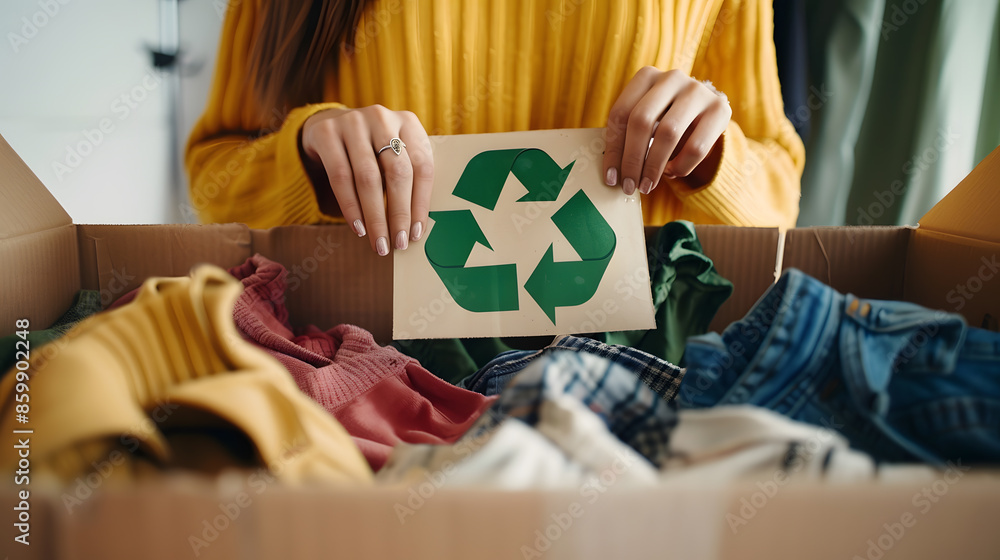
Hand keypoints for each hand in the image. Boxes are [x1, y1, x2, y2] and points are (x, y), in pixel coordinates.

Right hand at [302, 104, 432, 255]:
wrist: (327, 125)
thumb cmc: (371, 150)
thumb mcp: (394, 154)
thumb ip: (408, 179)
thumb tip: (416, 228)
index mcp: (409, 122)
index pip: (422, 166)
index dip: (421, 203)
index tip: (417, 233)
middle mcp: (382, 118)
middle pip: (397, 172)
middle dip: (399, 213)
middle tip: (399, 243)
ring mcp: (353, 122)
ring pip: (368, 178)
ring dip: (374, 216)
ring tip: (378, 242)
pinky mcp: (326, 132)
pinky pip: (340, 177)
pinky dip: (350, 206)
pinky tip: (358, 227)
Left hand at [603, 67, 731, 194]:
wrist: (708, 111)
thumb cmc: (667, 118)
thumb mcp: (646, 118)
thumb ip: (629, 135)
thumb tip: (613, 174)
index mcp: (646, 76)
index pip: (620, 114)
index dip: (613, 149)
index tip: (610, 178)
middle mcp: (671, 78)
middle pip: (641, 121)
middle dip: (632, 160)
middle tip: (629, 186)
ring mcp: (698, 91)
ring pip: (668, 133)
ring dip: (654, 166)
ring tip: (648, 185)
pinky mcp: (719, 109)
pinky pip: (696, 147)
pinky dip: (680, 166)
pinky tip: (671, 172)